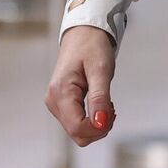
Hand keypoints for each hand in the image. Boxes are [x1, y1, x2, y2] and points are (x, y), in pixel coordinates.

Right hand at [44, 25, 117, 145]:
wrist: (83, 32)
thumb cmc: (92, 46)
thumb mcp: (100, 70)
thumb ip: (100, 99)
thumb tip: (101, 124)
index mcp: (60, 93)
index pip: (78, 128)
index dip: (99, 127)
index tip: (113, 112)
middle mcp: (54, 101)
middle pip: (78, 134)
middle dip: (99, 127)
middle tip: (111, 107)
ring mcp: (56, 104)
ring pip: (78, 131)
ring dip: (96, 123)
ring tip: (105, 102)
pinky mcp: (62, 104)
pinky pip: (77, 122)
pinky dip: (92, 119)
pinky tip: (99, 103)